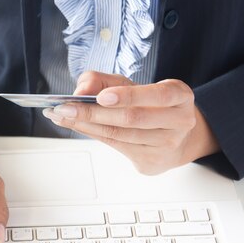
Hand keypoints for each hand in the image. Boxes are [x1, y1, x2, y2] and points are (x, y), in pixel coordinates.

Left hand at [43, 71, 219, 174]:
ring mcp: (167, 145)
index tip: (101, 96)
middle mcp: (179, 121)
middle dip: (94, 113)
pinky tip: (76, 126)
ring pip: (121, 135)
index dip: (128, 96)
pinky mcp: (152, 162)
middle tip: (66, 108)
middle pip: (132, 118)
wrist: (177, 138)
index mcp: (180, 96)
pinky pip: (116, 147)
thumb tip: (81, 90)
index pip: (157, 95)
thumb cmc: (150, 105)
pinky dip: (92, 135)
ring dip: (87, 125)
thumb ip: (104, 80)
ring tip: (63, 116)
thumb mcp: (131, 85)